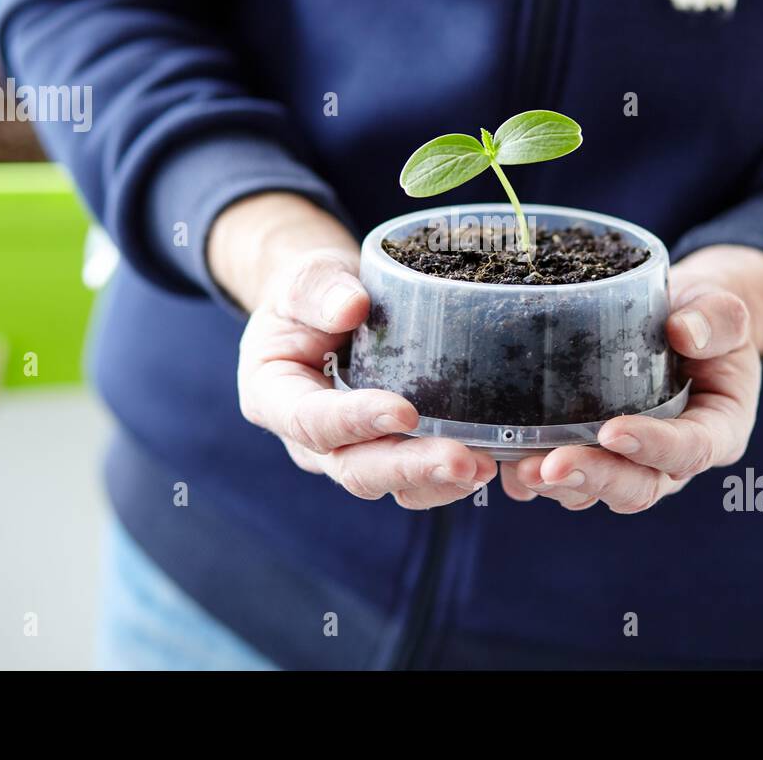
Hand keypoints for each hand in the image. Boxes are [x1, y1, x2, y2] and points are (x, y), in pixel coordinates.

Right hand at [211, 193, 496, 507]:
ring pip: (388, 484)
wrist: (328, 309)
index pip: (312, 421)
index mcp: (274, 397)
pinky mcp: (386, 452)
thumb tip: (352, 307)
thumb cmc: (311, 293)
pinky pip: (414, 479)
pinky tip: (487, 466)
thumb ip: (319, 289)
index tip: (405, 412)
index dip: (356, 422)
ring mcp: (349, 452)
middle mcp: (309, 439)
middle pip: (354, 469)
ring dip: (437, 482)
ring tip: (485, 468)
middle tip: (462, 461)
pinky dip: (448, 478)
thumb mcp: (304, 277)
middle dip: (409, 469)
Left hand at [499, 245, 762, 512]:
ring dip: (559, 484)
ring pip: (598, 492)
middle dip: (594, 478)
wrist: (677, 324)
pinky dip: (536, 481)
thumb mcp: (721, 309)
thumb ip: (715, 319)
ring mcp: (631, 465)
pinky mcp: (596, 457)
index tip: (613, 431)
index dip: (653, 446)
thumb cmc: (703, 317)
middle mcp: (673, 461)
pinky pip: (567, 482)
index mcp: (716, 429)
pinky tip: (506, 466)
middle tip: (551, 465)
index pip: (690, 449)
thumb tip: (683, 332)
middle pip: (638, 486)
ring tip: (521, 469)